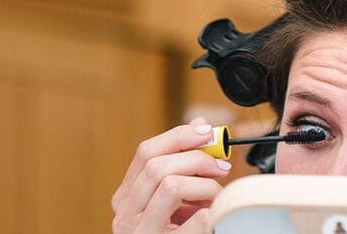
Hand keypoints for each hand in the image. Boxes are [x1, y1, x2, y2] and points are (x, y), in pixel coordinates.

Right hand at [111, 117, 230, 232]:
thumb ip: (183, 161)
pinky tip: (211, 215)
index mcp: (126, 197)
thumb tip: (199, 124)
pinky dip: (208, 212)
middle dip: (196, 158)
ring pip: (170, 186)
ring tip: (216, 196)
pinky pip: (191, 222)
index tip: (207, 132)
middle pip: (157, 166)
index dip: (178, 136)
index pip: (145, 152)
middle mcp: (125, 215)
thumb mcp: (176, 195)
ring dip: (204, 185)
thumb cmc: (178, 231)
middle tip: (221, 166)